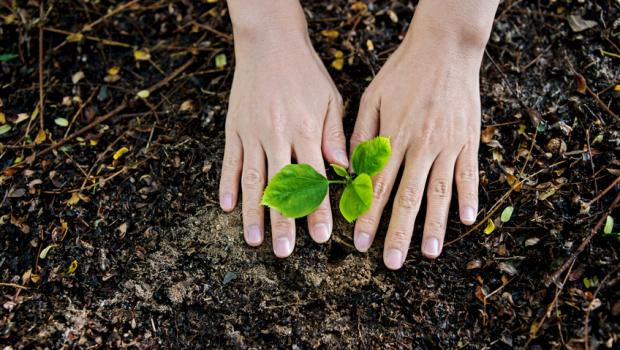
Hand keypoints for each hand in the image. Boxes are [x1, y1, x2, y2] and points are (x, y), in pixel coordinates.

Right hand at [219, 3, 346, 257]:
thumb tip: (344, 171)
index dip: (315, 209)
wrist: (269, 43)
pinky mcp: (233, 128)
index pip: (312, 179)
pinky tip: (227, 207)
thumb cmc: (305, 73)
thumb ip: (334, 137)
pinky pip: (230, 161)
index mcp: (303, 131)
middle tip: (283, 252)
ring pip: (252, 180)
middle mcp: (276, 135)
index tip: (319, 237)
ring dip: (252, 213)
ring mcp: (251, 133)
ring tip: (253, 240)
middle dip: (282, 222)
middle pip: (280, 187)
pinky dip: (227, 185)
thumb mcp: (329, 101)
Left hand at [350, 1, 496, 268]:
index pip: (376, 186)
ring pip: (439, 191)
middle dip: (397, 232)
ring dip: (434, 225)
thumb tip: (349, 169)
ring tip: (430, 254)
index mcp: (392, 136)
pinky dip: (469, 196)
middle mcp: (419, 145)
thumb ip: (361, 134)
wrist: (444, 47)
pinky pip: (469, 173)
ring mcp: (447, 144)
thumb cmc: (402, 72)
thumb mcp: (372, 97)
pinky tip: (467, 220)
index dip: (368, 216)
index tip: (361, 243)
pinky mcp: (468, 139)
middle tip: (391, 262)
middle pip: (407, 197)